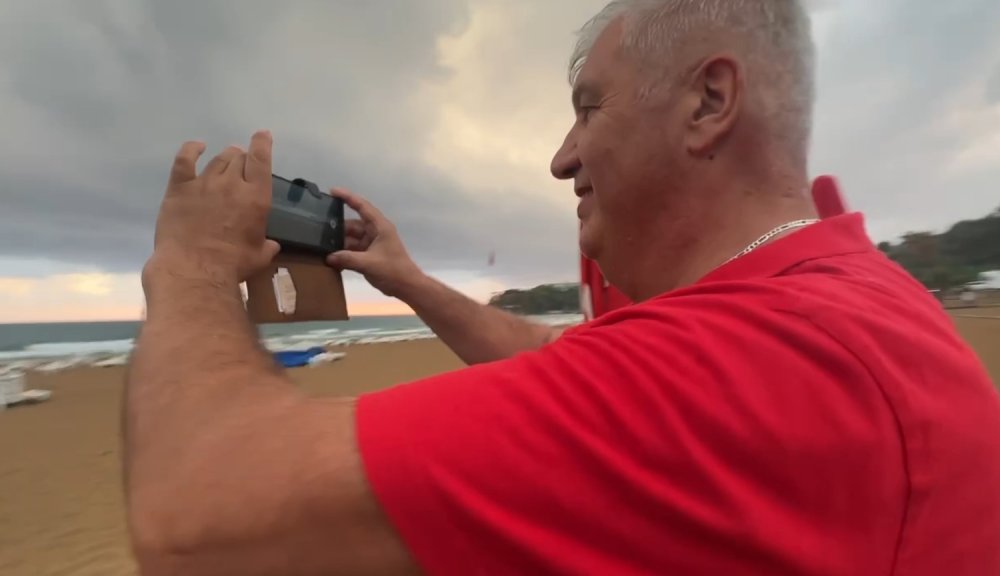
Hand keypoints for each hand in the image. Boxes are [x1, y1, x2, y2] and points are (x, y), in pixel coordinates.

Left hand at [147, 131, 280, 284]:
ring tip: (226, 158)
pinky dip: (192, 149)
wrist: (194, 269)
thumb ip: (267, 246)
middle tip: (242, 164)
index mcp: (256, 197)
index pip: (260, 160)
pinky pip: (185, 159)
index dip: (262, 144)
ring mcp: (204, 183)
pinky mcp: (180, 188)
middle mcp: (232, 183)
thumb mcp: (259, 256)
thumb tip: (271, 245)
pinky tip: (197, 146)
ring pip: (217, 159)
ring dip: (225, 156)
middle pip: (239, 157)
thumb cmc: (232, 265)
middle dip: (243, 157)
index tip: (262, 135)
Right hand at [326, 189, 422, 297]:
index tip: (333, 191)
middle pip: (353, 225)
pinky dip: (344, 254)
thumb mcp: (368, 263)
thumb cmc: (392, 270)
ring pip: (351, 239)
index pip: (362, 207)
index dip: (348, 197)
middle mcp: (375, 232)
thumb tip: (328, 257)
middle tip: (319, 229)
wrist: (406, 286)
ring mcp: (372, 244)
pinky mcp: (369, 256)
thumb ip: (347, 259)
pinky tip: (331, 259)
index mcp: (380, 227)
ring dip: (339, 243)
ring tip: (322, 246)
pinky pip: (353, 250)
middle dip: (338, 228)